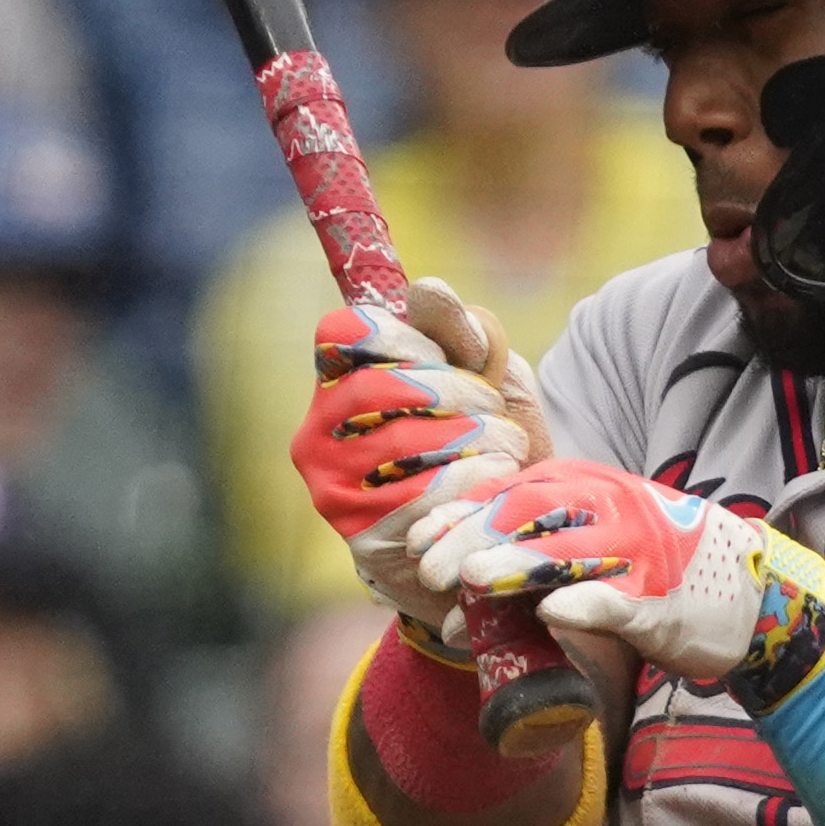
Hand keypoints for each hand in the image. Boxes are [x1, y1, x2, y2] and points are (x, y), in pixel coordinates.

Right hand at [292, 277, 549, 636]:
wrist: (498, 533)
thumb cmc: (485, 442)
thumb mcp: (486, 378)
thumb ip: (460, 335)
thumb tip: (428, 289)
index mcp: (339, 383)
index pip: (344, 333)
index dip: (404, 336)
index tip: (447, 354)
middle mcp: (318, 433)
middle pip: (376, 385)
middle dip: (453, 388)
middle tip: (492, 406)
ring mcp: (333, 487)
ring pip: (401, 441)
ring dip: (474, 436)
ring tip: (506, 444)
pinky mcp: (363, 537)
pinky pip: (421, 496)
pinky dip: (474, 479)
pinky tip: (497, 478)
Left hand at [420, 461, 765, 684]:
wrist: (749, 596)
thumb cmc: (657, 567)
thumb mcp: (599, 536)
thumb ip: (537, 541)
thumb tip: (455, 559)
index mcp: (592, 491)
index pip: (514, 492)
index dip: (462, 514)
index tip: (417, 541)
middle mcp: (614, 512)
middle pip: (534, 516)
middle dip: (475, 539)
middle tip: (430, 572)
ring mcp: (641, 555)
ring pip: (571, 554)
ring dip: (519, 566)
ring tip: (471, 582)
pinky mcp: (662, 602)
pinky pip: (621, 599)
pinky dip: (588, 602)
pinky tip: (553, 611)